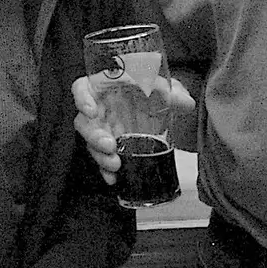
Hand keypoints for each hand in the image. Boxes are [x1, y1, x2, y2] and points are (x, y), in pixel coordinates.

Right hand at [72, 74, 194, 185]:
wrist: (162, 112)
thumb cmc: (156, 94)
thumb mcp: (166, 90)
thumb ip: (174, 93)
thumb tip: (185, 102)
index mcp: (106, 89)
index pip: (82, 88)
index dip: (81, 99)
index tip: (91, 112)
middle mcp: (100, 110)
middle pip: (84, 122)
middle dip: (93, 136)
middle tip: (110, 146)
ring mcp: (104, 130)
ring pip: (91, 143)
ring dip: (99, 155)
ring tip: (115, 165)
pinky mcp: (110, 149)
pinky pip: (101, 159)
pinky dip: (105, 170)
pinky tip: (113, 178)